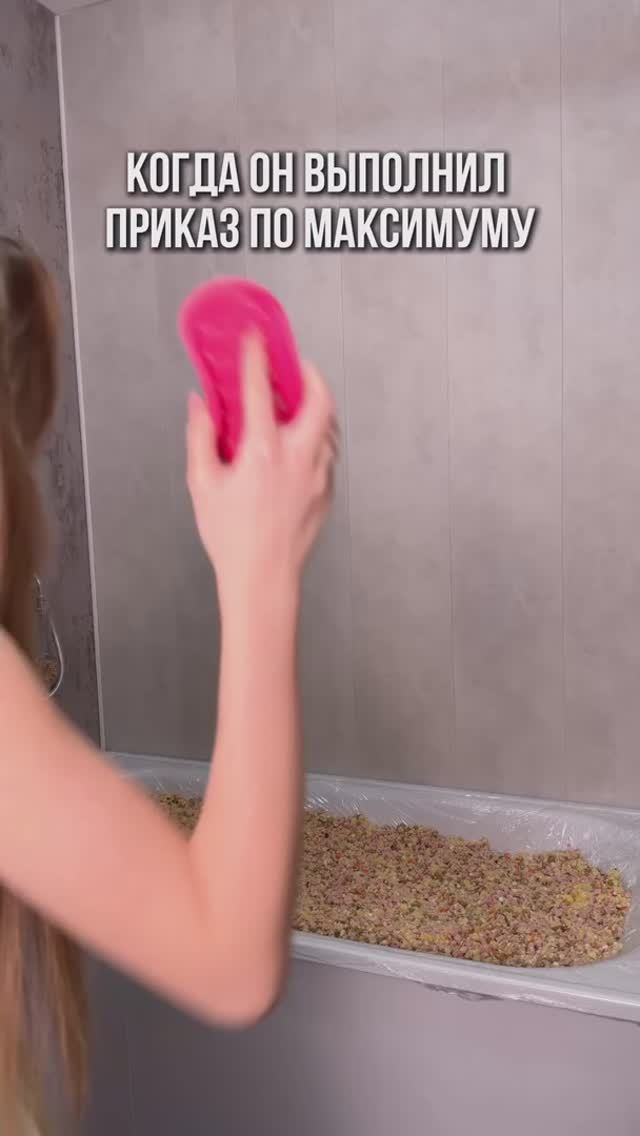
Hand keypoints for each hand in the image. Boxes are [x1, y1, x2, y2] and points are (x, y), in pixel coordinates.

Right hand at [186, 333, 336, 608]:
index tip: (255, 339)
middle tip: (295, 367)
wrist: (263, 578)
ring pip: (329, 426)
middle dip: (310, 374)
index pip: (260, 390)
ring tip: (294, 405)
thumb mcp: (202, 483)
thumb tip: (200, 404)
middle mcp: (298, 458)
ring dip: (315, 407)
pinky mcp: (326, 492)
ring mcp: (318, 475)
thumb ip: (201, 436)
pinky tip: (298, 443)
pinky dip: (317, 437)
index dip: (257, 357)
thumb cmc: (231, 537)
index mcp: (263, 452)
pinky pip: (327, 452)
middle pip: (320, 399)